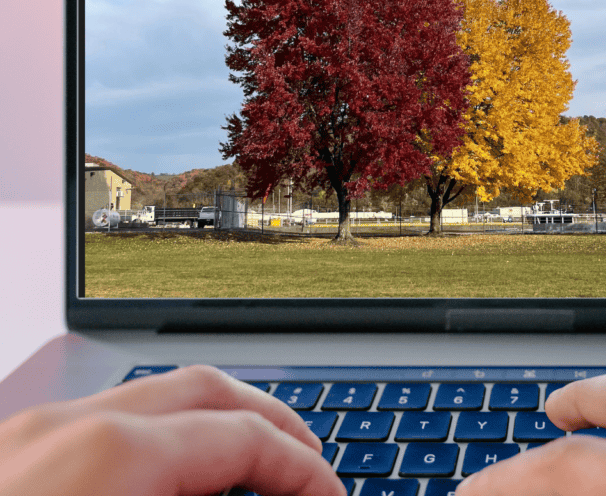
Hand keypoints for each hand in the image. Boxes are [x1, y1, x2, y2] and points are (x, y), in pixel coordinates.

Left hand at [0, 364, 346, 495]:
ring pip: (146, 404)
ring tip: (245, 479)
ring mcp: (19, 441)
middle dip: (269, 424)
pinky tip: (162, 493)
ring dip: (211, 431)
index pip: (241, 436)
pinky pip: (96, 433)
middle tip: (308, 470)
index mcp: (107, 458)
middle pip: (201, 389)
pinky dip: (155, 450)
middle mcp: (61, 430)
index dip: (303, 469)